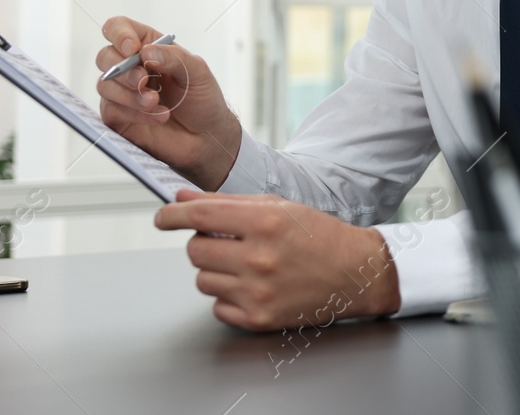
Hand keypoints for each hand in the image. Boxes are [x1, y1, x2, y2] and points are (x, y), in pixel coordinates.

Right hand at [95, 16, 242, 190]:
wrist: (206, 136)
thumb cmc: (203, 99)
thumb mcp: (198, 72)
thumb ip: (175, 57)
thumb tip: (146, 52)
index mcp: (149, 48)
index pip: (119, 28)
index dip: (119, 34)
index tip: (133, 49)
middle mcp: (131, 68)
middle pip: (105, 57)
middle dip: (124, 70)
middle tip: (145, 82)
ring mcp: (122, 93)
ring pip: (104, 84)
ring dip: (130, 95)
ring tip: (156, 103)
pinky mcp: (118, 117)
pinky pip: (111, 110)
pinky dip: (134, 113)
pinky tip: (158, 116)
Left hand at [156, 189, 401, 331]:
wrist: (357, 274)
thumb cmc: (320, 237)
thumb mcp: (280, 208)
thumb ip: (228, 203)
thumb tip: (182, 199)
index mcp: (267, 222)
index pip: (200, 216)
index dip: (172, 216)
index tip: (163, 218)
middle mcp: (260, 258)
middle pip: (195, 250)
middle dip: (205, 243)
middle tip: (230, 242)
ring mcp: (258, 292)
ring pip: (202, 280)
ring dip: (217, 271)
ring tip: (248, 266)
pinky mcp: (258, 319)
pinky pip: (217, 307)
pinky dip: (229, 297)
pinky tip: (254, 287)